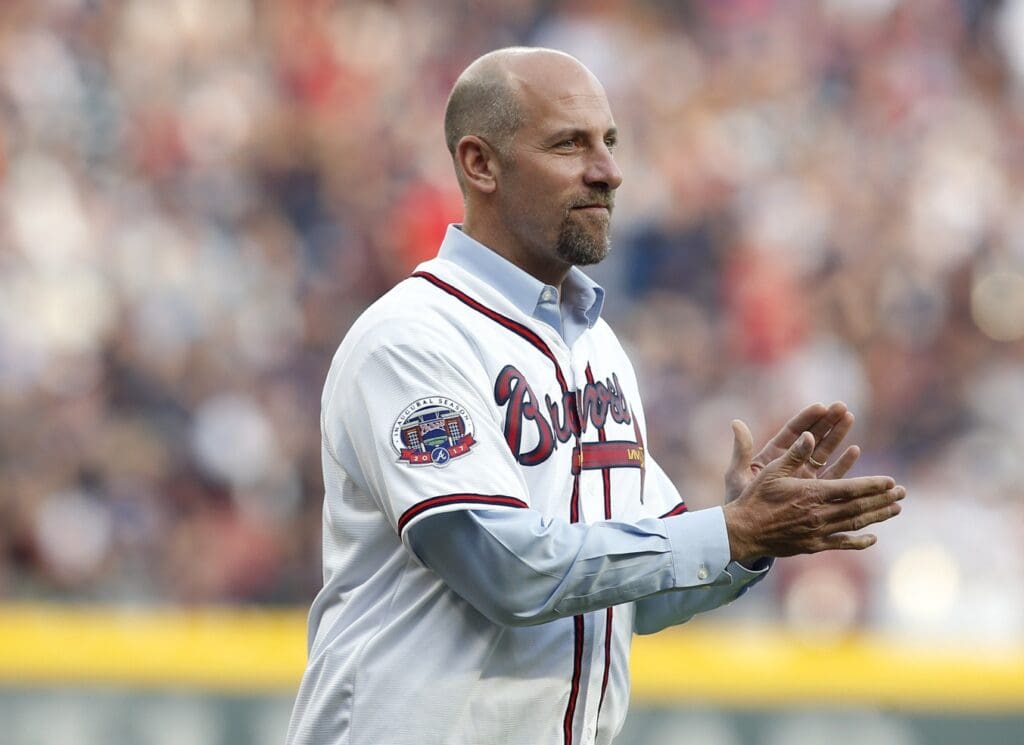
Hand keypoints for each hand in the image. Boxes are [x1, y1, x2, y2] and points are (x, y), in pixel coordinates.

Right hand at [722, 431, 904, 561]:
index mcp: (812, 494)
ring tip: (896, 510)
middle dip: (882, 498)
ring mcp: (819, 532)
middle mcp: (820, 514)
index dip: (872, 484)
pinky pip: (842, 543)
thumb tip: (810, 435)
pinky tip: (873, 538)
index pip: (851, 488)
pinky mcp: (813, 545)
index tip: (891, 481)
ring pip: (855, 523)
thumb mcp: (772, 470)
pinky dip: (859, 541)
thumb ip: (794, 454)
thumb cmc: (755, 498)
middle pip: (859, 506)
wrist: (743, 532)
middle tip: (902, 493)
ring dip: (877, 516)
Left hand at [725, 401, 859, 502]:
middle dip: (827, 422)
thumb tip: (736, 422)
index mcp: (772, 456)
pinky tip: (854, 450)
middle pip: (812, 439)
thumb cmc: (740, 501)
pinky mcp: (812, 493)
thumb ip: (741, 450)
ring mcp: (802, 478)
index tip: (821, 406)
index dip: (806, 419)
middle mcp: (790, 464)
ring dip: (837, 437)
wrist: (748, 530)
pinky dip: (842, 464)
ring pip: (823, 453)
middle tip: (843, 407)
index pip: (792, 432)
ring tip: (850, 419)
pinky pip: (830, 476)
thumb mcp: (737, 474)